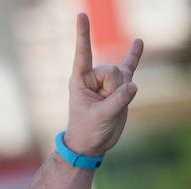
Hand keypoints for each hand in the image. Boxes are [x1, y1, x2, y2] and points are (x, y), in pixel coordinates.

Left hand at [65, 13, 142, 155]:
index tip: (81, 15)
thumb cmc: (88, 130)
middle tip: (103, 105)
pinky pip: (130, 66)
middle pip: (113, 70)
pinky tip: (139, 42)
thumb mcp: (101, 117)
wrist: (93, 143)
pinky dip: (135, 54)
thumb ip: (117, 101)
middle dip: (114, 88)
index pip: (83, 54)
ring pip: (125, 75)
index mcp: (79, 80)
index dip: (83, 35)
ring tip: (110, 107)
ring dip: (123, 93)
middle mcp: (93, 77)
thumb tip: (133, 86)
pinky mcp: (120, 86)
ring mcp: (108, 81)